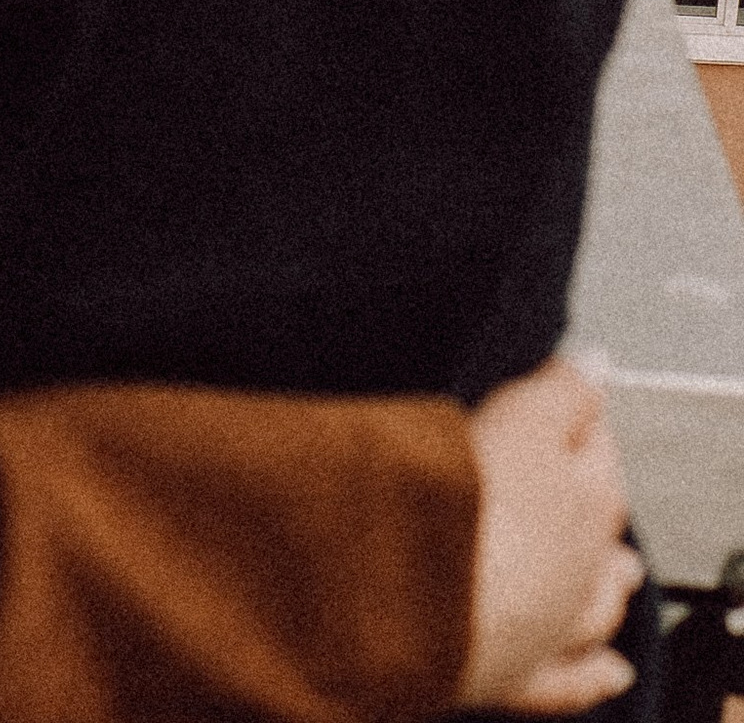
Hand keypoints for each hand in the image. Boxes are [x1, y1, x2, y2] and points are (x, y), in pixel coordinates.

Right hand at [462, 357, 639, 709]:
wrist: (423, 598)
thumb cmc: (467, 506)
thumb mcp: (518, 420)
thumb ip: (562, 390)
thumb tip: (597, 363)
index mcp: (583, 493)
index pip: (590, 434)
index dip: (574, 405)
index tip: (560, 388)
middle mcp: (581, 563)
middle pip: (600, 520)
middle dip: (595, 495)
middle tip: (580, 470)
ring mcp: (557, 623)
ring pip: (601, 603)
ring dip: (610, 584)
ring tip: (620, 569)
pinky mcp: (522, 676)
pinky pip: (573, 680)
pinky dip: (595, 674)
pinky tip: (611, 670)